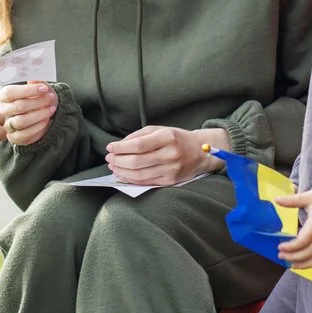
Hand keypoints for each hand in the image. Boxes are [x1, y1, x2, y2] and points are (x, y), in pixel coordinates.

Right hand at [0, 83, 57, 146]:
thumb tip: (33, 80)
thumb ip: (36, 83)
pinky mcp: (14, 137)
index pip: (10, 93)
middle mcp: (3, 111)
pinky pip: (25, 134)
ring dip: (40, 114)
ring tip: (51, 109)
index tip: (44, 89)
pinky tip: (46, 120)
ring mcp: (7, 125)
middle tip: (50, 98)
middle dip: (38, 102)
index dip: (29, 90)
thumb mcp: (37, 89)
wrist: (38, 115)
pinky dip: (39, 127)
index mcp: (4, 96)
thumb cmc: (35, 100)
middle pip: (18, 106)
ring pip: (21, 121)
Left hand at [105, 126, 221, 185]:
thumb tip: (119, 145)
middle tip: (109, 159)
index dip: (121, 148)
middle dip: (118, 161)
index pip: (138, 145)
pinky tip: (124, 175)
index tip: (110, 147)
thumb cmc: (177, 138)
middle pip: (137, 161)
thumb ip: (140, 135)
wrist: (201, 151)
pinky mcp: (171, 181)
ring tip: (114, 167)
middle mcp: (171, 154)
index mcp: (167, 137)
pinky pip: (147, 182)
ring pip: (140, 174)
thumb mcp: (161, 130)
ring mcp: (171, 169)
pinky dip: (132, 180)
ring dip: (122, 172)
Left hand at [276, 190, 311, 268]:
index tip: (280, 247)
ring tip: (290, 264)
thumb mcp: (306, 197)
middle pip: (309, 251)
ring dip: (303, 264)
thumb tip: (276, 200)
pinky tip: (303, 265)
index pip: (304, 239)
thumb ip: (292, 200)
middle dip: (294, 256)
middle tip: (281, 255)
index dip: (292, 246)